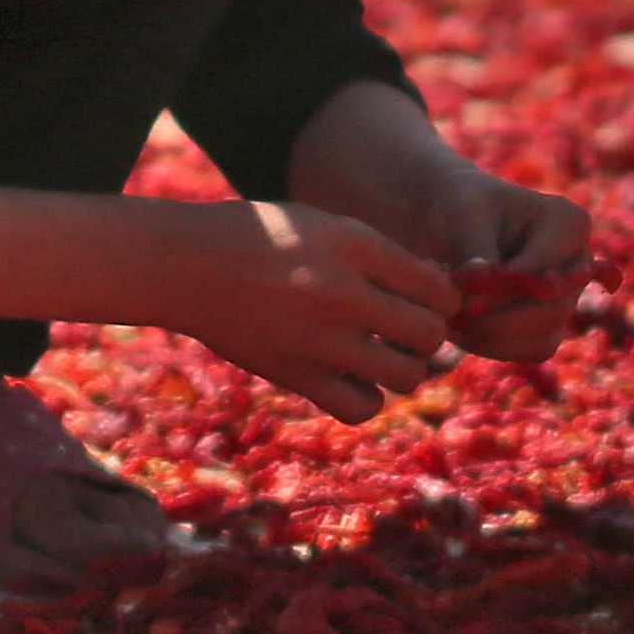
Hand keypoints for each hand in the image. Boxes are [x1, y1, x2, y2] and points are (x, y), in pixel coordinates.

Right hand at [168, 201, 457, 423]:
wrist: (187, 265)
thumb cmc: (263, 239)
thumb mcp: (325, 225)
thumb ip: (382, 257)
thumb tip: (442, 296)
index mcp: (353, 244)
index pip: (438, 286)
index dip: (446, 297)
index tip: (428, 298)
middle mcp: (341, 291)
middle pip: (429, 334)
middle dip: (430, 335)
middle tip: (407, 329)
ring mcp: (318, 339)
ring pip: (406, 376)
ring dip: (404, 368)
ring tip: (384, 354)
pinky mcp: (295, 375)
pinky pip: (362, 408)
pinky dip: (368, 397)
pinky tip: (353, 377)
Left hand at [437, 175, 596, 361]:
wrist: (447, 225)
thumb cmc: (459, 208)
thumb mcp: (463, 216)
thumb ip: (476, 249)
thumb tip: (484, 278)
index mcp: (568, 223)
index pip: (548, 267)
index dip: (507, 286)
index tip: (463, 285)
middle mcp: (577, 265)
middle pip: (553, 310)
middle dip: (499, 318)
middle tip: (454, 313)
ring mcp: (566, 300)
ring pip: (545, 338)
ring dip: (493, 336)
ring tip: (451, 317)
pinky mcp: (546, 328)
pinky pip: (529, 351)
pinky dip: (492, 346)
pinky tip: (461, 327)